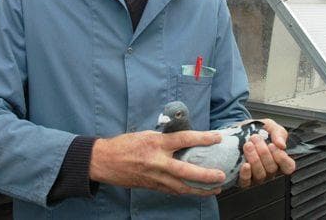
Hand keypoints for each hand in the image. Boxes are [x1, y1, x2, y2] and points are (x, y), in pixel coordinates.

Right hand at [90, 130, 225, 195]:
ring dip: (200, 189)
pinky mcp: (152, 186)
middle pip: (186, 171)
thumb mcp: (146, 135)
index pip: (184, 139)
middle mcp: (157, 162)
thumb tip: (184, 140)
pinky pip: (173, 190)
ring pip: (182, 187)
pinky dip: (186, 191)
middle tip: (221, 175)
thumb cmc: (124, 144)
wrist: (105, 161)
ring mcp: (155, 177)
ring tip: (216, 188)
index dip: (202, 138)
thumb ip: (165, 139)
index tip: (217, 137)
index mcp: (156, 144)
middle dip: (205, 175)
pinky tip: (197, 191)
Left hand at [238, 119, 295, 187]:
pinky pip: (247, 182)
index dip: (282, 158)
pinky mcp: (243, 179)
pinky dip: (246, 174)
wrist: (237, 130)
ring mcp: (257, 176)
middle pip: (272, 169)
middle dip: (263, 152)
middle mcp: (269, 170)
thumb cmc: (256, 130)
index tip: (272, 145)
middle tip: (255, 138)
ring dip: (254, 159)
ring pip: (260, 175)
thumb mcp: (270, 126)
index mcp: (279, 159)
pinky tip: (245, 164)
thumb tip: (282, 144)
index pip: (288, 166)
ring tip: (248, 145)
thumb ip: (279, 133)